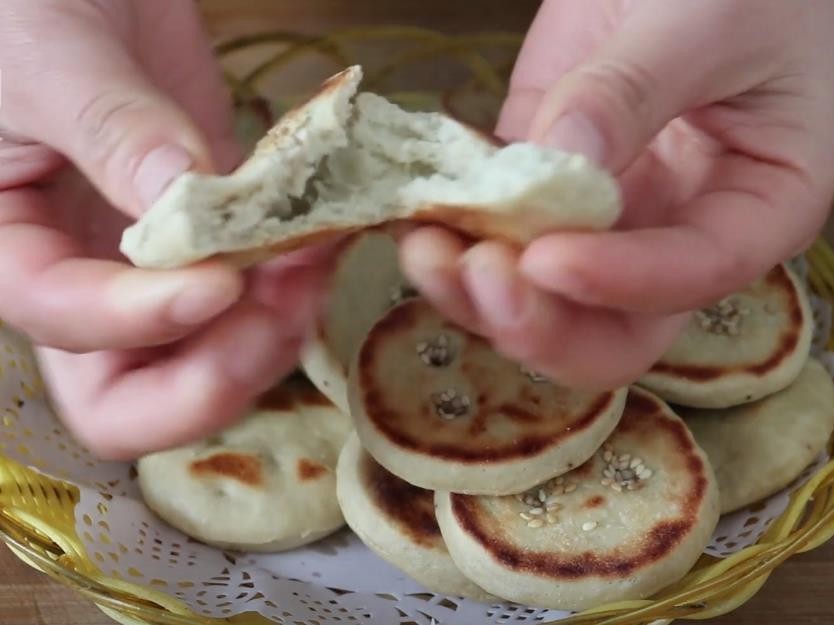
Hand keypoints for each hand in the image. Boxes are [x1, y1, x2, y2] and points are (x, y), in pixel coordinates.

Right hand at [0, 1, 333, 459]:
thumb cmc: (23, 7)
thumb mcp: (47, 58)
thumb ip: (110, 129)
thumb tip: (182, 199)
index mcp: (11, 250)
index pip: (67, 327)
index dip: (143, 321)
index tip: (219, 280)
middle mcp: (82, 280)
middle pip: (135, 398)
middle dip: (213, 379)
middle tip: (274, 317)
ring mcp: (156, 267)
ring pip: (211, 354)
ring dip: (274, 332)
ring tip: (316, 263)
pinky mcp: (217, 237)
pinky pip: (260, 286)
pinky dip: (300, 278)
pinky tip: (329, 235)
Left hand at [400, 0, 833, 388]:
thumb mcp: (703, 24)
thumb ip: (632, 92)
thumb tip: (558, 161)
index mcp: (760, 208)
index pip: (697, 274)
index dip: (621, 283)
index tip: (547, 259)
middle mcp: (680, 234)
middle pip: (616, 329)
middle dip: (543, 324)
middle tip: (483, 278)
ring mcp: (606, 217)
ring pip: (544, 299)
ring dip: (480, 292)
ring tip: (427, 249)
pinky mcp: (541, 181)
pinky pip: (496, 229)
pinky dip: (455, 235)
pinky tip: (417, 219)